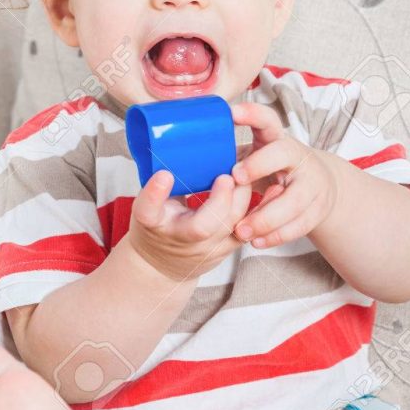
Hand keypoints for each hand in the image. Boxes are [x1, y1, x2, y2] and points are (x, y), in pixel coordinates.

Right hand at [127, 170, 251, 281]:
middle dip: (219, 201)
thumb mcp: (149, 202)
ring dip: (241, 200)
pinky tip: (262, 190)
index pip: (147, 211)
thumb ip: (164, 181)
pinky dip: (256, 210)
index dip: (154, 194)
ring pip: (229, 228)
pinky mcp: (225, 250)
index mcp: (152, 222)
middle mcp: (178, 239)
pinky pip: (246, 231)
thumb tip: (180, 145)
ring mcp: (204, 249)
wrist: (160, 264)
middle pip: (200, 227)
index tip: (163, 175)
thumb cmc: (156, 225)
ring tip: (245, 176)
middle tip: (227, 176)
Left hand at [230, 101, 337, 248]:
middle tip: (235, 177)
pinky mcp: (317, 209)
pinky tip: (256, 241)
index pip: (268, 120)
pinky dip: (276, 236)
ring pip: (292, 200)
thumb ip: (231, 156)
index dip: (253, 115)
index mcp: (278, 139)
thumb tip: (184, 157)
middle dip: (259, 165)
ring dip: (264, 217)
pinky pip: (299, 226)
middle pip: (283, 155)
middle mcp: (298, 157)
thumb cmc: (274, 169)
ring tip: (240, 230)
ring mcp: (312, 183)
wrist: (319, 185)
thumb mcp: (257, 155)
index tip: (232, 114)